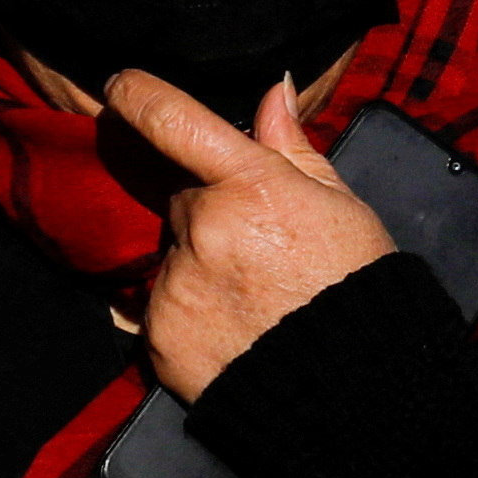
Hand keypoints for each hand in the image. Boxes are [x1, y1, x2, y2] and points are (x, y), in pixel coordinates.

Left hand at [111, 75, 396, 401]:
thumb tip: (272, 94)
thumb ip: (295, 149)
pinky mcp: (158, 334)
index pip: (176, 121)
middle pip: (185, 202)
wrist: (353, 392)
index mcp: (253, 185)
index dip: (139, 94)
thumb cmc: (358, 292)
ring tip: (256, 302)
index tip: (119, 85)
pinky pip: (162, 308)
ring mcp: (176, 283)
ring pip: (174, 257)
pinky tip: (236, 331)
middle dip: (213, 216)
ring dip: (201, 268)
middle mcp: (204, 227)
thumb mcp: (344, 208)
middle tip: (265, 252)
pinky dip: (191, 315)